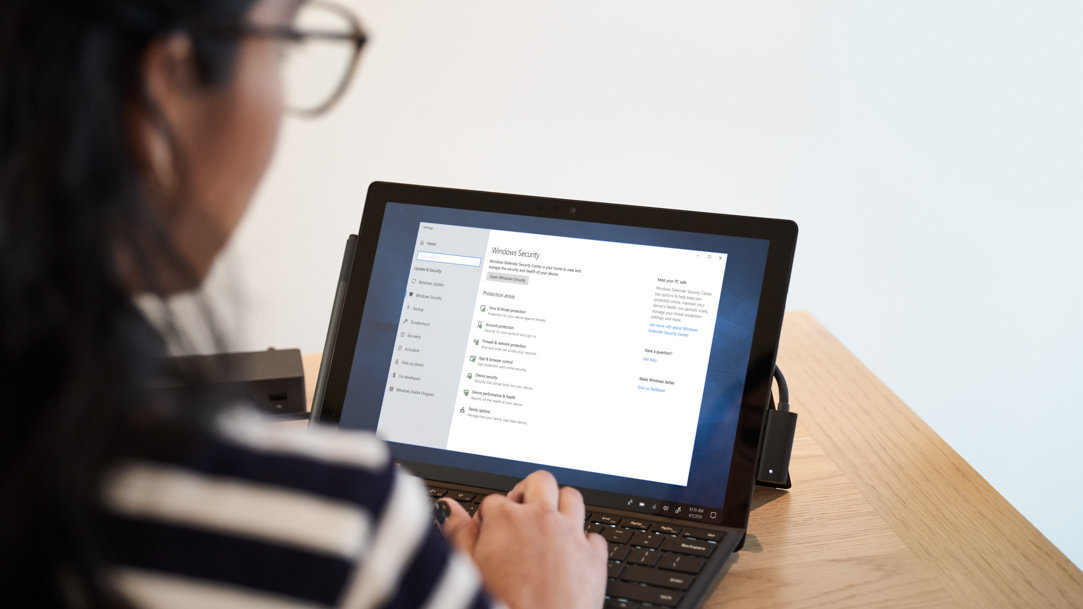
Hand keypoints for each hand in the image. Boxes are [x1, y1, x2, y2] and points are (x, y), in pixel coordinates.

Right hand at [439, 470, 607, 608]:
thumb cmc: (501, 607)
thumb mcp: (467, 570)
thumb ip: (459, 533)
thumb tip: (449, 507)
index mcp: (507, 520)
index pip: (494, 500)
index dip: (489, 516)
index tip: (489, 531)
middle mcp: (542, 519)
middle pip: (540, 482)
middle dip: (528, 492)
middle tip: (522, 511)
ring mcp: (571, 535)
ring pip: (572, 498)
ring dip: (561, 507)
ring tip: (550, 525)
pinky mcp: (594, 557)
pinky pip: (593, 536)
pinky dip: (583, 543)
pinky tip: (571, 558)